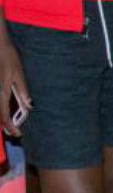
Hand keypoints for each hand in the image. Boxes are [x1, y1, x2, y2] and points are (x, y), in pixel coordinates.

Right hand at [0, 22, 30, 136]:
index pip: (3, 116)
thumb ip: (22, 91)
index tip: (17, 133)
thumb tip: (29, 105)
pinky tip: (6, 112)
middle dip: (5, 126)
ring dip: (2, 120)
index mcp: (1, 93)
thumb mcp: (19, 74)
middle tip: (15, 132)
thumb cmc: (9, 59)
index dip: (10, 127)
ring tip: (12, 125)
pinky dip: (1, 111)